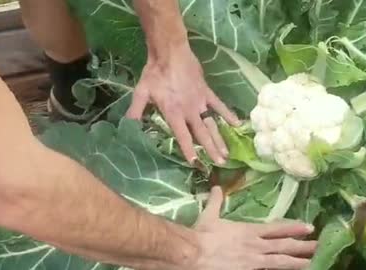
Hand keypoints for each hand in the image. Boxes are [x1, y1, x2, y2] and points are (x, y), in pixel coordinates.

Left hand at [126, 43, 240, 165]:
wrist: (170, 52)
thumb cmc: (155, 73)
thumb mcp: (141, 92)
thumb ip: (135, 111)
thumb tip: (126, 126)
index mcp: (174, 113)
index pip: (182, 136)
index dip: (188, 149)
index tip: (196, 162)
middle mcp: (190, 111)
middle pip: (202, 134)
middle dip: (211, 150)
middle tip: (220, 164)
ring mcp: (201, 102)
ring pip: (212, 124)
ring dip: (220, 139)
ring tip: (227, 153)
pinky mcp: (207, 93)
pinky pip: (220, 106)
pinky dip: (228, 115)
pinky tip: (238, 124)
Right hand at [192, 186, 317, 269]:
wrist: (194, 253)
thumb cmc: (203, 235)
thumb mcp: (209, 215)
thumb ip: (215, 201)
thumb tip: (216, 187)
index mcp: (249, 231)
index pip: (276, 229)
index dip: (293, 228)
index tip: (308, 227)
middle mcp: (256, 246)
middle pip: (284, 246)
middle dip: (302, 245)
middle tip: (319, 245)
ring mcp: (254, 261)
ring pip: (280, 262)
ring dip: (297, 261)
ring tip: (312, 262)